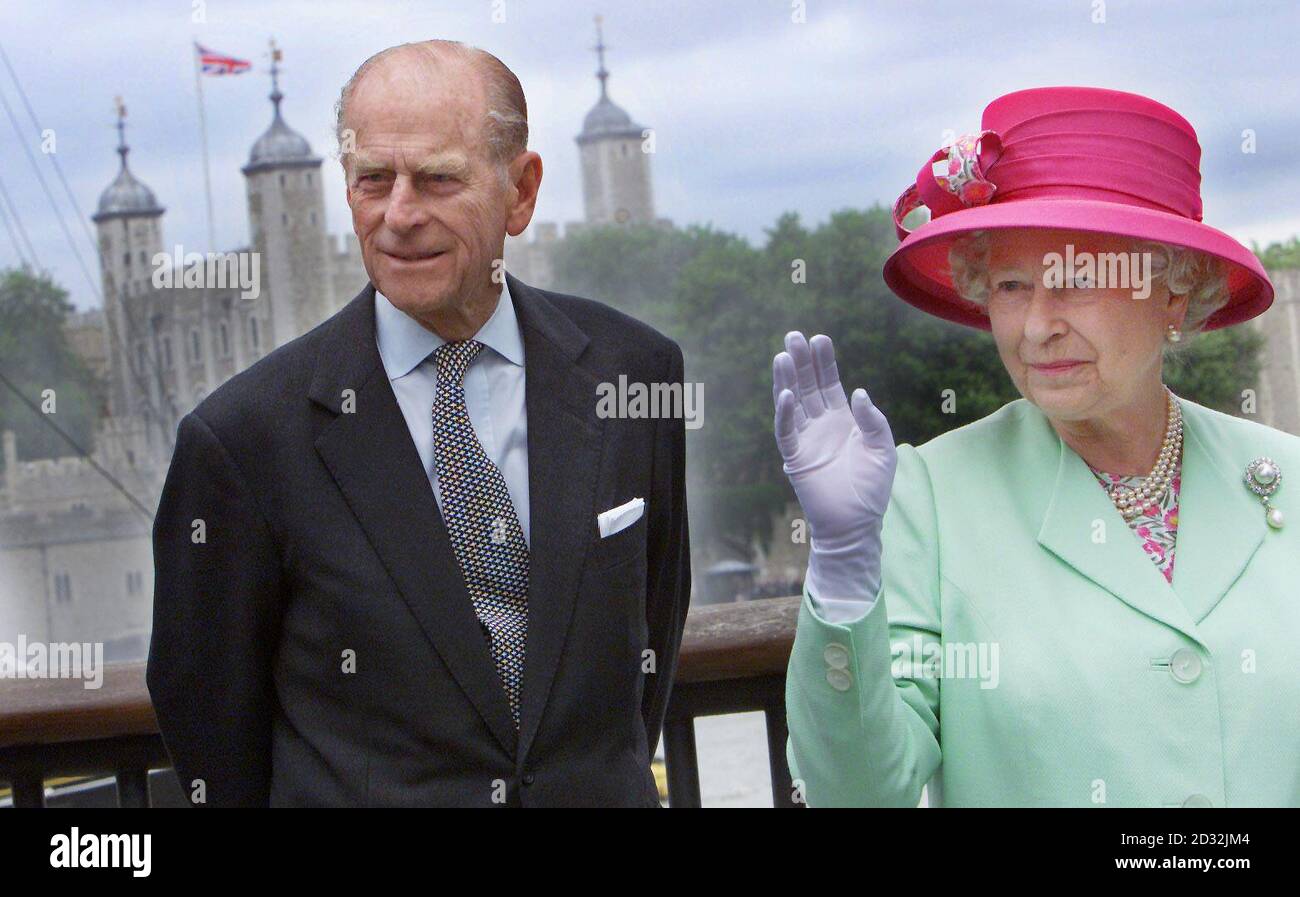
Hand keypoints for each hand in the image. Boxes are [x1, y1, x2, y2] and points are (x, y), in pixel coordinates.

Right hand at [773, 331, 896, 552]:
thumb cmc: (872, 489)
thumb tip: (858, 391)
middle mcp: (821, 425)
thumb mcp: (883, 449)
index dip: (824, 362)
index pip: (830, 383)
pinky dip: (785, 413)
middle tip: (794, 336)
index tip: (819, 338)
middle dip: (801, 361)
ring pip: (793, 403)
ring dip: (787, 380)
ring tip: (783, 355)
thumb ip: (872, 419)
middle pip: (807, 386)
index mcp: (842, 419)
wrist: (856, 524)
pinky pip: (786, 430)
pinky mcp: (795, 457)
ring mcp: (806, 439)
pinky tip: (786, 393)